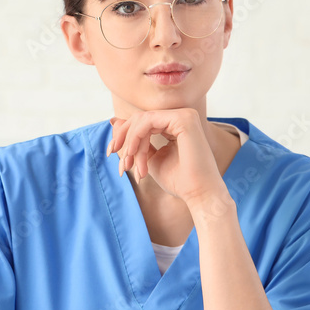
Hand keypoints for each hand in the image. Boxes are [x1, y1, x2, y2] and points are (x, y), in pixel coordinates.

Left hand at [108, 108, 225, 203]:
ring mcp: (184, 115)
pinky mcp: (183, 119)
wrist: (199, 194)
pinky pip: (148, 121)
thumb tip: (114, 121)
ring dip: (131, 143)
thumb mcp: (149, 158)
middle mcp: (181, 116)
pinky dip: (136, 137)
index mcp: (176, 125)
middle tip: (114, 157)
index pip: (142, 122)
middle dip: (123, 138)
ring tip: (131, 165)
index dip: (123, 135)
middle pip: (140, 118)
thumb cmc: (179, 181)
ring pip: (142, 120)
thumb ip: (135, 141)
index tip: (110, 152)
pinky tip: (133, 153)